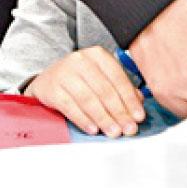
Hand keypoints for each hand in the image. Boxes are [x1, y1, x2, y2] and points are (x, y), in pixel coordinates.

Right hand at [25, 46, 145, 137]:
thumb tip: (139, 102)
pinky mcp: (52, 88)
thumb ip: (120, 87)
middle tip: (128, 129)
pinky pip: (70, 106)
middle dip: (119, 112)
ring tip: (113, 131)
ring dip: (103, 118)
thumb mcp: (101, 76)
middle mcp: (81, 60)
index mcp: (98, 55)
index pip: (118, 78)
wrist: (47, 79)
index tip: (139, 117)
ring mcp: (65, 73)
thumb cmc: (79, 78)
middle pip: (105, 90)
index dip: (130, 100)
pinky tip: (93, 129)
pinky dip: (83, 120)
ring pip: (89, 99)